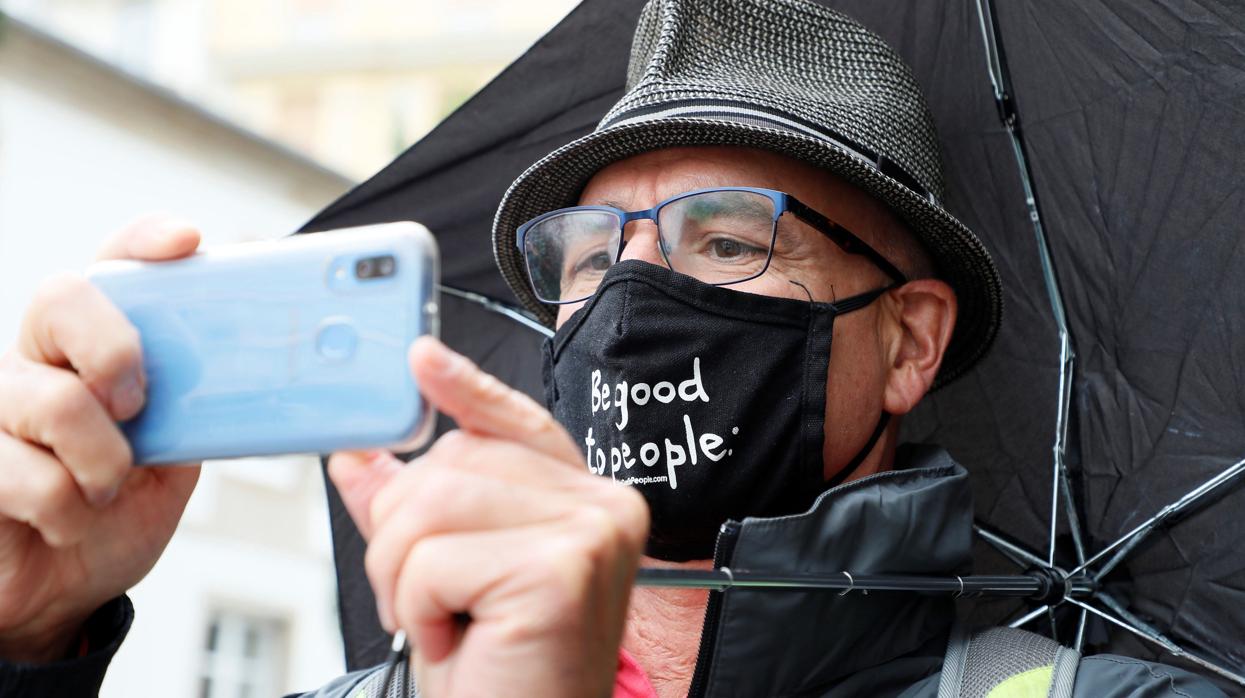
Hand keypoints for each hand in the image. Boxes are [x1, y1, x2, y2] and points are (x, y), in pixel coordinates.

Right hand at [0, 216, 202, 661]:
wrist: (69, 586)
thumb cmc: (123, 510)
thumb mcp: (180, 455)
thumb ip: (203, 410)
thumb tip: (272, 383)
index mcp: (99, 343)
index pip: (113, 264)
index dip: (144, 241)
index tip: (187, 242)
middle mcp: (41, 356)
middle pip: (62, 297)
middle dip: (116, 350)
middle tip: (138, 406)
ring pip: (53, 400)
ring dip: (104, 462)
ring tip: (108, 489)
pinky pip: (27, 474)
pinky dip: (68, 510)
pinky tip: (69, 519)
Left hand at [330, 337, 648, 697]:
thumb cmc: (500, 670)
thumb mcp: (441, 579)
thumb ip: (408, 511)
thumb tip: (360, 456)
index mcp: (580, 500)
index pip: (517, 422)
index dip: (465, 390)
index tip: (419, 358)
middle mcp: (601, 504)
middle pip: (452, 460)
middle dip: (400, 531)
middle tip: (423, 598)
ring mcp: (590, 530)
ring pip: (434, 500)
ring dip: (402, 573)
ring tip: (438, 619)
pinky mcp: (563, 567)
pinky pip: (435, 556)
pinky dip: (419, 605)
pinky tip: (457, 638)